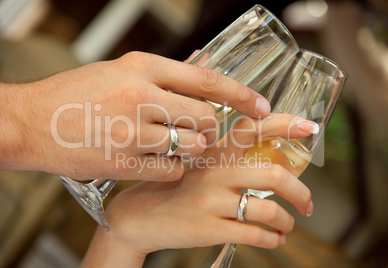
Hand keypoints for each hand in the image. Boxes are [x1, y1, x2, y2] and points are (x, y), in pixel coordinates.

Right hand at [0, 51, 269, 180]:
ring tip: (173, 145)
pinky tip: (157, 161)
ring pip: (192, 146)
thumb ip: (162, 74)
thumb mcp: (118, 69)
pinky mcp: (124, 162)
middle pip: (206, 118)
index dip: (240, 95)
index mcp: (142, 67)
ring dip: (192, 148)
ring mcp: (133, 132)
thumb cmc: (74, 95)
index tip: (261, 106)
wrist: (32, 121)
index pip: (207, 81)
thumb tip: (204, 72)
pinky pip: (172, 170)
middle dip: (211, 128)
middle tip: (202, 131)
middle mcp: (140, 97)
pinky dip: (174, 168)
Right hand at [82, 113, 315, 266]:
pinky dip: (272, 239)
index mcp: (212, 153)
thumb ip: (222, 158)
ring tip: (288, 225)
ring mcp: (212, 202)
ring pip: (267, 210)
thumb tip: (262, 160)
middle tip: (308, 202)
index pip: (250, 128)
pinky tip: (274, 239)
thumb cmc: (168, 188)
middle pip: (273, 174)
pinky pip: (253, 234)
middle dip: (300, 191)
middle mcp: (214, 173)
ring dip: (287, 220)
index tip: (308, 127)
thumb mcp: (191, 164)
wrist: (136, 218)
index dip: (283, 123)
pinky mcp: (209, 229)